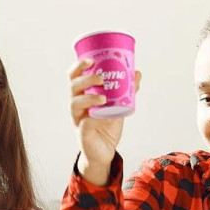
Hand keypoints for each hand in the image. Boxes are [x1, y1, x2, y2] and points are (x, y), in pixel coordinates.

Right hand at [69, 58, 140, 184]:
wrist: (105, 150)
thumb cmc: (108, 125)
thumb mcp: (118, 105)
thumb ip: (127, 90)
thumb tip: (137, 72)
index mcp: (82, 93)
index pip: (74, 75)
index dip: (78, 66)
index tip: (91, 59)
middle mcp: (76, 103)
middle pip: (73, 85)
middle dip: (85, 79)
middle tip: (101, 78)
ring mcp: (77, 117)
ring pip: (75, 102)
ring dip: (88, 98)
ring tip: (103, 97)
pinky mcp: (81, 131)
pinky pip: (84, 121)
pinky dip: (93, 117)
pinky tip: (101, 115)